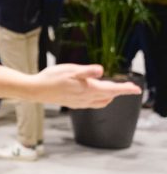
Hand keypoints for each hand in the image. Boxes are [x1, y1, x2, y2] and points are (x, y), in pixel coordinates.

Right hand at [0, 64, 140, 108]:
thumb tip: (101, 70)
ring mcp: (80, 102)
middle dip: (119, 92)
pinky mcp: (74, 103)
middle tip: (128, 87)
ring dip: (110, 96)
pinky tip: (94, 95)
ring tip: (113, 90)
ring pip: (101, 101)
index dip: (125, 89)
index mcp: (89, 89)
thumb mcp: (70, 70)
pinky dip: (99, 99)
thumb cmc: (52, 78)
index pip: (112, 90)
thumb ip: (87, 71)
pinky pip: (92, 104)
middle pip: (109, 96)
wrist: (36, 90)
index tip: (136, 89)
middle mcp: (87, 98)